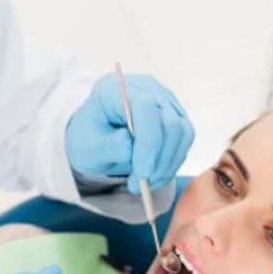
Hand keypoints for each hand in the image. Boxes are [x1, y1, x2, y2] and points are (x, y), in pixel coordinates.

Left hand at [65, 73, 194, 192]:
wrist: (98, 137)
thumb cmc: (90, 138)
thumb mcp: (88, 147)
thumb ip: (108, 146)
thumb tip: (129, 147)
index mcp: (117, 88)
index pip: (146, 107)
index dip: (148, 142)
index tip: (143, 172)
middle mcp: (146, 88)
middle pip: (170, 121)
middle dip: (159, 159)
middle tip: (142, 184)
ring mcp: (165, 101)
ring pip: (182, 133)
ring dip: (167, 165)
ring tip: (146, 184)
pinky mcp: (176, 117)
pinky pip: (184, 143)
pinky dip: (171, 164)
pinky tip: (154, 177)